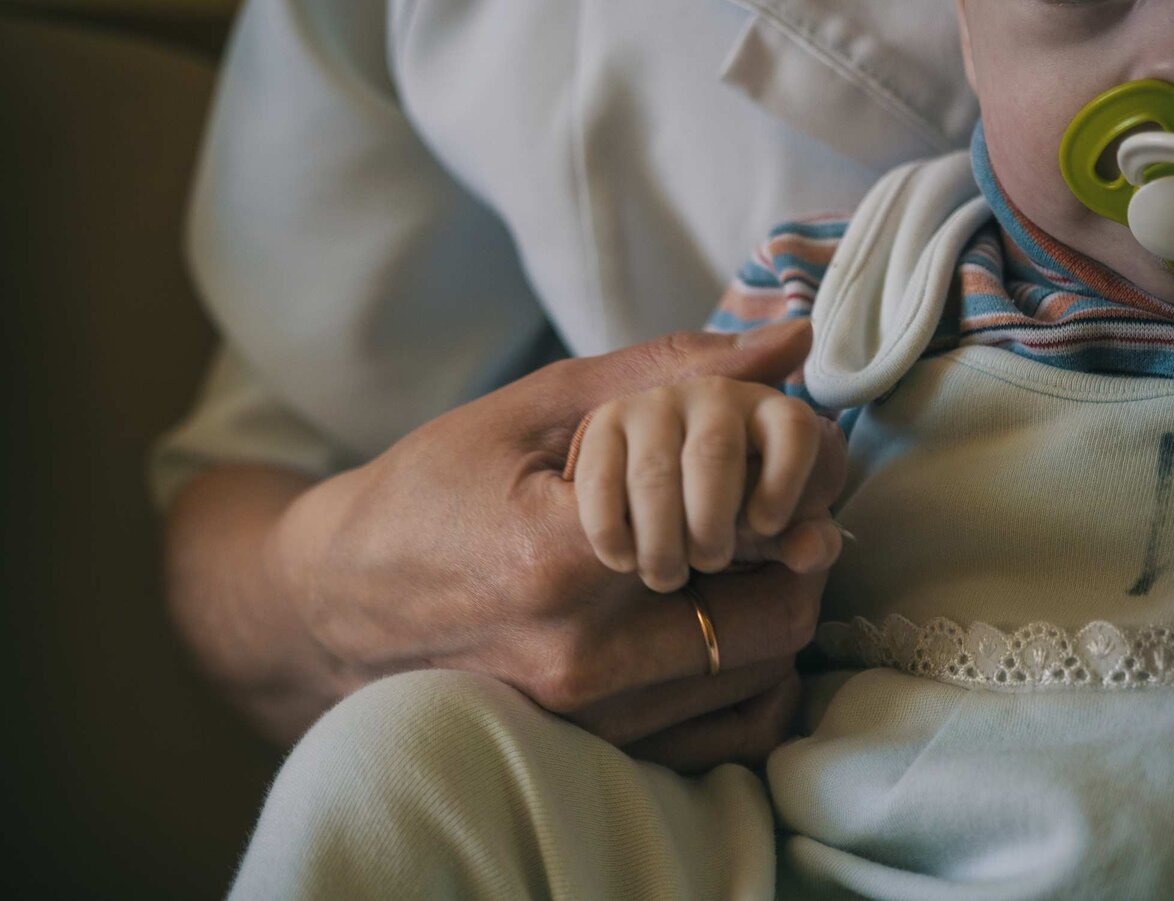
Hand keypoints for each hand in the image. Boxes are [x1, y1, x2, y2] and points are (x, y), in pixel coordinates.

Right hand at [265, 320, 846, 769]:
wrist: (336, 606)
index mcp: (556, 562)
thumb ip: (665, 373)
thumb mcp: (530, 411)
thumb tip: (791, 342)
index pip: (743, 529)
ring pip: (762, 676)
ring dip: (778, 606)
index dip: (784, 484)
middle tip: (779, 505)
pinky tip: (720, 619)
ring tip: (745, 554)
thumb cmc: (426, 493)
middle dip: (799, 552)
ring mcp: (587, 721)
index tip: (781, 460)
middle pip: (773, 615)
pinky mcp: (593, 753)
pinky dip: (751, 675)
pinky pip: (729, 734)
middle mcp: (578, 661)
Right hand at [572, 376, 834, 592]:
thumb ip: (800, 541)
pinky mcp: (603, 425)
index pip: (793, 428)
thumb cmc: (729, 518)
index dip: (784, 481)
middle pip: (716, 453)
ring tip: (665, 574)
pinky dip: (612, 530)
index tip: (766, 528)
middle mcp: (713, 394)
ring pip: (656, 473)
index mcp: (770, 413)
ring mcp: (654, 404)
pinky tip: (623, 559)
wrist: (655, 510)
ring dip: (662, 537)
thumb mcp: (772, 533)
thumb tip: (811, 550)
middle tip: (708, 562)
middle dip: (710, 522)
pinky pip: (603, 480)